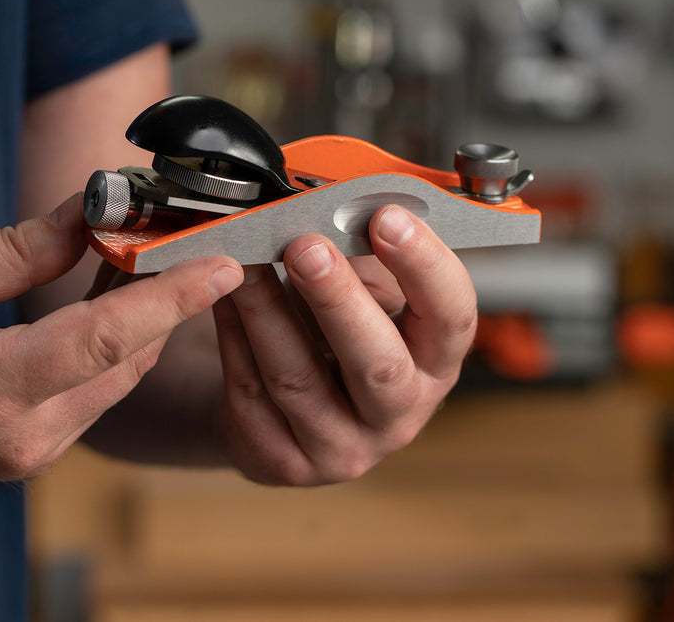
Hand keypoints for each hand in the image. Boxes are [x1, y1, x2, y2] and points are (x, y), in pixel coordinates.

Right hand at [0, 195, 241, 508]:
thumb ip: (22, 246)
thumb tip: (94, 214)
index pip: (107, 338)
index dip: (173, 297)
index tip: (226, 264)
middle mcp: (22, 438)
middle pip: (127, 358)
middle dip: (162, 296)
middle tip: (177, 234)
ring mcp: (27, 455)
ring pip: (116, 379)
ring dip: (137, 321)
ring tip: (139, 255)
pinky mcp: (25, 453)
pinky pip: (91, 393)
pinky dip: (108, 347)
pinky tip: (104, 299)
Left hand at [212, 205, 475, 484]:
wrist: (285, 414)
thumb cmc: (334, 341)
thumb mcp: (367, 299)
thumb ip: (365, 261)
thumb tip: (340, 212)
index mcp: (434, 364)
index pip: (451, 317)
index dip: (424, 266)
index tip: (387, 218)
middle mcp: (399, 415)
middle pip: (378, 363)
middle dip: (338, 299)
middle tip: (305, 246)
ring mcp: (342, 447)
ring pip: (298, 378)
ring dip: (266, 311)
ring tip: (245, 263)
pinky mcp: (284, 461)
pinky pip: (251, 394)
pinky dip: (233, 338)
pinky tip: (222, 300)